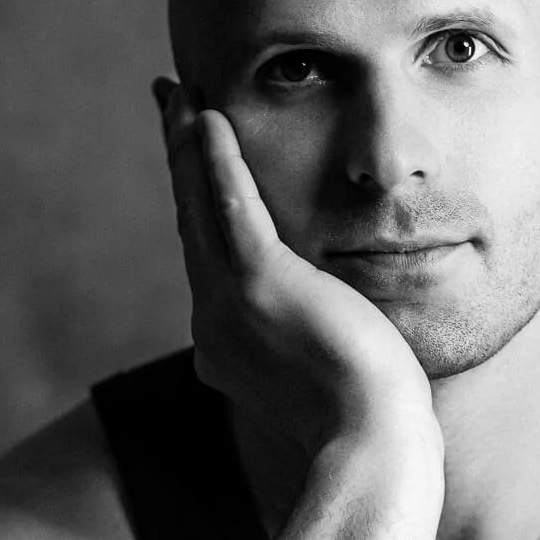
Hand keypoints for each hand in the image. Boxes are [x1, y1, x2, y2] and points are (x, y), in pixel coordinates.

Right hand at [156, 81, 437, 461]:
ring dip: (188, 144)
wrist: (368, 445)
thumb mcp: (321, 381)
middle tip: (171, 104)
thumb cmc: (366, 425)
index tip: (195, 161)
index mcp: (225, 343)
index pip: (207, 254)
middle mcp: (212, 320)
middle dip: (181, 158)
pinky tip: (209, 117)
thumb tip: (312, 336)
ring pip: (200, 205)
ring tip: (180, 94)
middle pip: (192, 220)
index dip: (197, 200)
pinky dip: (215, 159)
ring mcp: (228, 302)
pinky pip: (229, 206)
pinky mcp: (258, 283)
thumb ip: (303, 350)